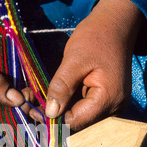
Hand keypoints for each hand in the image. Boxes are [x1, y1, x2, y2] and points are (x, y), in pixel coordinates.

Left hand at [45, 0, 143, 130]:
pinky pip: (84, 107)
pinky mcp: (106, 100)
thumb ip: (62, 87)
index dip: (54, 119)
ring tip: (38, 97)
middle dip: (55, 114)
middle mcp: (114, 108)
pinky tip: (54, 94)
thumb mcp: (74, 60)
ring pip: (79, 116)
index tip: (34, 109)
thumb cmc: (96, 37)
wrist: (115, 24)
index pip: (76, 122)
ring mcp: (112, 105)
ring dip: (60, 109)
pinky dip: (68, 102)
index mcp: (108, 99)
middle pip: (78, 122)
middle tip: (31, 102)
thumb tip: (50, 113)